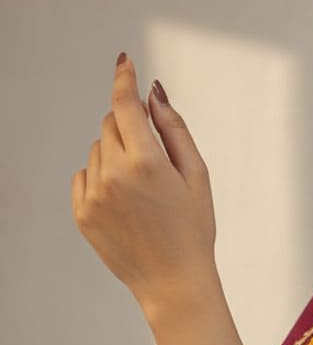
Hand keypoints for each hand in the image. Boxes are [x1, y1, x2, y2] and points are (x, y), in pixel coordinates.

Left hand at [71, 53, 216, 312]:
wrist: (174, 281)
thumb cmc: (193, 229)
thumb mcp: (197, 176)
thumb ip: (174, 129)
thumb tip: (154, 94)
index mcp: (147, 162)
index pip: (125, 104)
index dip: (124, 78)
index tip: (124, 62)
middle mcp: (114, 174)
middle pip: (110, 125)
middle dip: (129, 129)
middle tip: (153, 162)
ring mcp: (94, 195)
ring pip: (97, 151)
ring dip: (116, 157)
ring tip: (142, 192)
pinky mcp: (82, 213)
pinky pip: (84, 176)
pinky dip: (101, 179)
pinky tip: (125, 203)